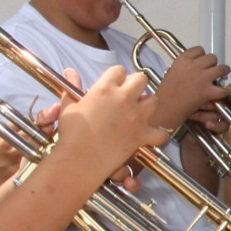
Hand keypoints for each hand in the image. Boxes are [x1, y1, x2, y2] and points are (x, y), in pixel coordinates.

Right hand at [53, 65, 168, 184]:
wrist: (79, 160)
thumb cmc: (71, 134)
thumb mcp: (69, 106)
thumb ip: (72, 86)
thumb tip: (69, 71)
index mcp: (104, 89)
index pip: (119, 70)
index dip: (118, 76)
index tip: (115, 83)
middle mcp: (123, 99)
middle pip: (141, 79)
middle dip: (136, 84)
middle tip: (130, 94)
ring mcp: (135, 117)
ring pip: (154, 100)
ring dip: (148, 104)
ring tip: (140, 111)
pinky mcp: (142, 135)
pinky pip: (161, 134)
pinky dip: (158, 136)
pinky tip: (151, 136)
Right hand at [149, 46, 228, 131]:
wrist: (165, 108)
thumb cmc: (166, 92)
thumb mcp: (172, 72)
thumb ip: (184, 66)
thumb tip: (197, 64)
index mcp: (183, 60)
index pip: (199, 50)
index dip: (203, 56)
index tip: (203, 62)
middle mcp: (193, 66)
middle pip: (212, 58)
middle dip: (213, 63)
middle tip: (212, 70)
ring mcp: (202, 78)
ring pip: (221, 69)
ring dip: (224, 71)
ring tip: (224, 74)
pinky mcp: (207, 92)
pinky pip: (224, 88)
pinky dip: (229, 88)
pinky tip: (230, 87)